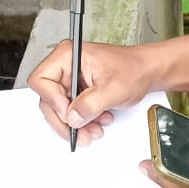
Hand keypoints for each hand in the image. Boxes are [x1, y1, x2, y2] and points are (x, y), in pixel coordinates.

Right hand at [29, 39, 156, 142]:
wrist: (147, 72)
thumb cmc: (133, 69)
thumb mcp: (112, 89)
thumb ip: (90, 104)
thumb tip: (73, 117)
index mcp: (68, 55)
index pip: (41, 80)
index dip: (53, 100)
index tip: (69, 113)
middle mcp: (65, 66)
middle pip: (48, 98)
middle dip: (65, 119)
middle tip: (78, 132)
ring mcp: (70, 79)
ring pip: (59, 109)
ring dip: (75, 124)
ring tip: (93, 129)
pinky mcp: (77, 91)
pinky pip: (70, 111)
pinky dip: (82, 121)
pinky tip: (96, 122)